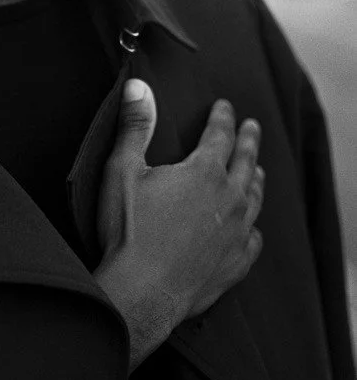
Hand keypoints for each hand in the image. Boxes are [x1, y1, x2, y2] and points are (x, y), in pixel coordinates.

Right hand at [93, 80, 263, 362]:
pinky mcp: (235, 264)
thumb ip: (135, 126)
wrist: (140, 292)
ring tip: (257, 170)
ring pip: (255, 198)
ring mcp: (236, 234)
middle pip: (246, 162)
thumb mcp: (122, 170)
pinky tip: (251, 228)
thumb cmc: (128, 229)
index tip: (225, 106)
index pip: (220, 135)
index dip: (223, 117)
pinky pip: (253, 240)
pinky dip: (253, 228)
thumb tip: (138, 86)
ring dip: (256, 180)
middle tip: (253, 126)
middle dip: (249, 141)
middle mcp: (229, 199)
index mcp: (203, 172)